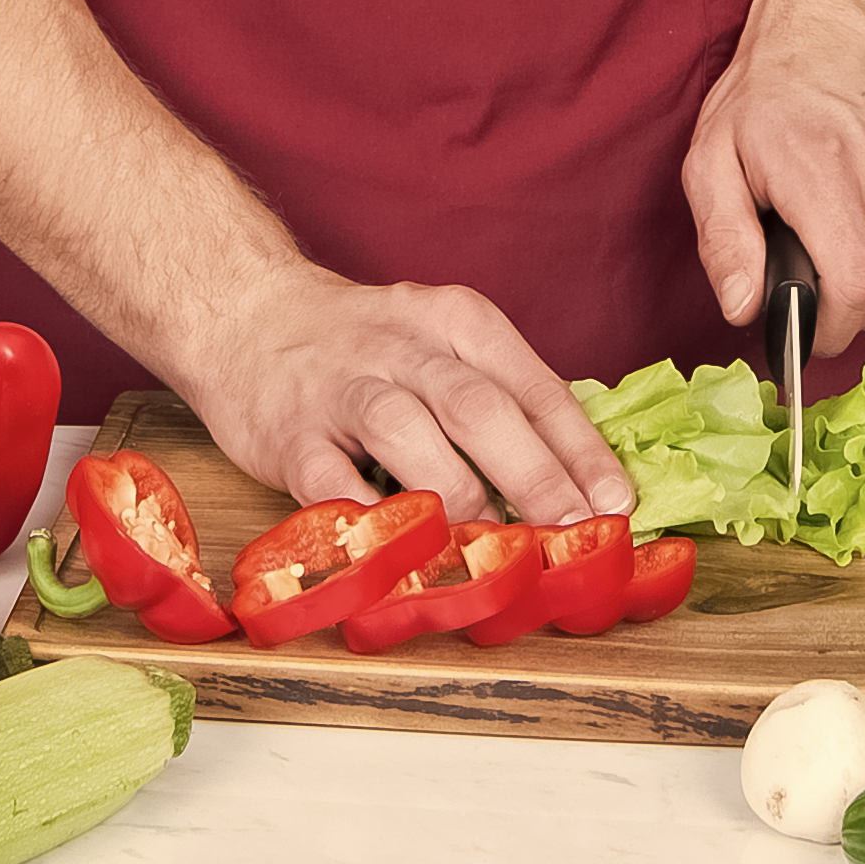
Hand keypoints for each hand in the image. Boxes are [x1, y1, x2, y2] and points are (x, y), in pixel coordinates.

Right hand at [164, 259, 632, 525]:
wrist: (247, 314)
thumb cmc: (366, 345)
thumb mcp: (442, 342)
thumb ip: (501, 397)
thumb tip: (582, 479)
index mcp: (457, 322)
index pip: (532, 386)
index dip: (579, 448)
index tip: (617, 501)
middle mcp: (404, 348)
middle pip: (479, 407)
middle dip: (534, 474)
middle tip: (572, 531)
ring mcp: (342, 389)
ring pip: (406, 434)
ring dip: (456, 493)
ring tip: (495, 545)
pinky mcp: (289, 433)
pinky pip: (328, 478)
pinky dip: (367, 517)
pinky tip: (402, 549)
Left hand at [680, 0, 864, 366]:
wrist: (842, 26)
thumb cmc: (775, 91)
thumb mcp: (712, 158)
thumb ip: (724, 240)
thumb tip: (742, 306)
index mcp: (824, 173)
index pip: (852, 290)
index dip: (824, 330)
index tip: (802, 328)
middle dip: (839, 308)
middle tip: (808, 268)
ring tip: (840, 241)